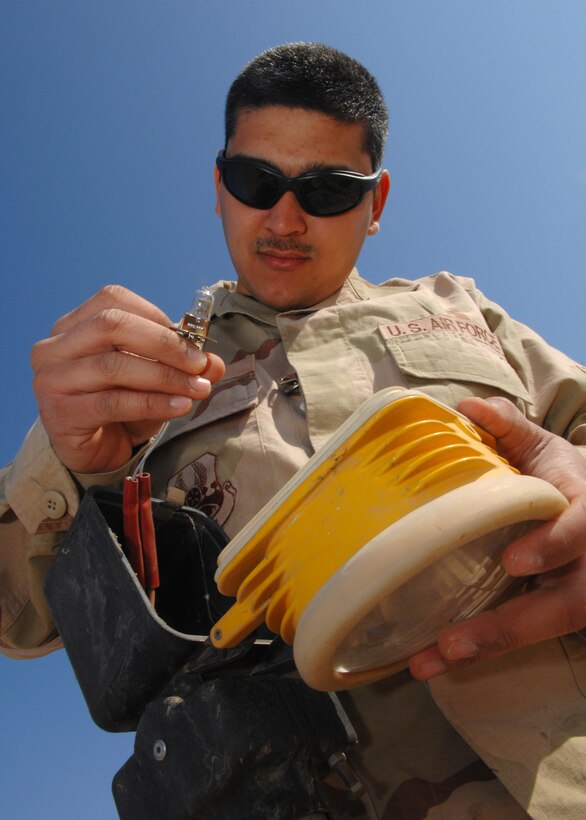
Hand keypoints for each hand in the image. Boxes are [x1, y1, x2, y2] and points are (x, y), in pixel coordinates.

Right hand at [31, 285, 224, 473]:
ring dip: (164, 376)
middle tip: (199, 364)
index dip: (158, 317)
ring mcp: (52, 379)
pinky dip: (152, 403)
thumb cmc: (121, 405)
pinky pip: (113, 402)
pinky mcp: (60, 413)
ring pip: (114, 366)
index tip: (193, 341)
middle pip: (111, 325)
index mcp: (74, 324)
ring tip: (197, 389)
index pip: (114, 300)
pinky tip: (179, 406)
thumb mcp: (155, 379)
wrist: (93, 451)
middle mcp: (55, 346)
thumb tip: (214, 362)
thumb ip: (182, 365)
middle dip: (164, 344)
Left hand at [409, 396, 585, 679]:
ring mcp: (575, 595)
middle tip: (453, 642)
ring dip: (486, 649)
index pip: (581, 532)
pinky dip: (482, 652)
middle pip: (564, 606)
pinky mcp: (554, 614)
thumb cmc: (562, 479)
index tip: (514, 561)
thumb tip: (468, 407)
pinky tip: (434, 662)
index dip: (553, 546)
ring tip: (430, 662)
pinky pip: (523, 638)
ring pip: (542, 631)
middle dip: (510, 627)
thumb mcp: (545, 449)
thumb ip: (511, 427)